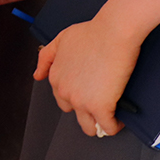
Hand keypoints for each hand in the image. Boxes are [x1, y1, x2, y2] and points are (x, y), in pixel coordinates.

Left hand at [33, 15, 139, 138]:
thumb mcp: (61, 40)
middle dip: (87, 110)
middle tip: (101, 100)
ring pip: (89, 128)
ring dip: (99, 124)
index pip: (62, 99)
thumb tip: (38, 75)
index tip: (88, 93)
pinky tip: (121, 117)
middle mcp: (65, 91)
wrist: (113, 32)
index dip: (77, 96)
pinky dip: (115, 125)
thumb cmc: (92, 33)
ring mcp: (82, 101)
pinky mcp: (100, 107)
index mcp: (56, 77)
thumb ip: (46, 57)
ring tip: (111, 115)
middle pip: (74, 114)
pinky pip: (108, 128)